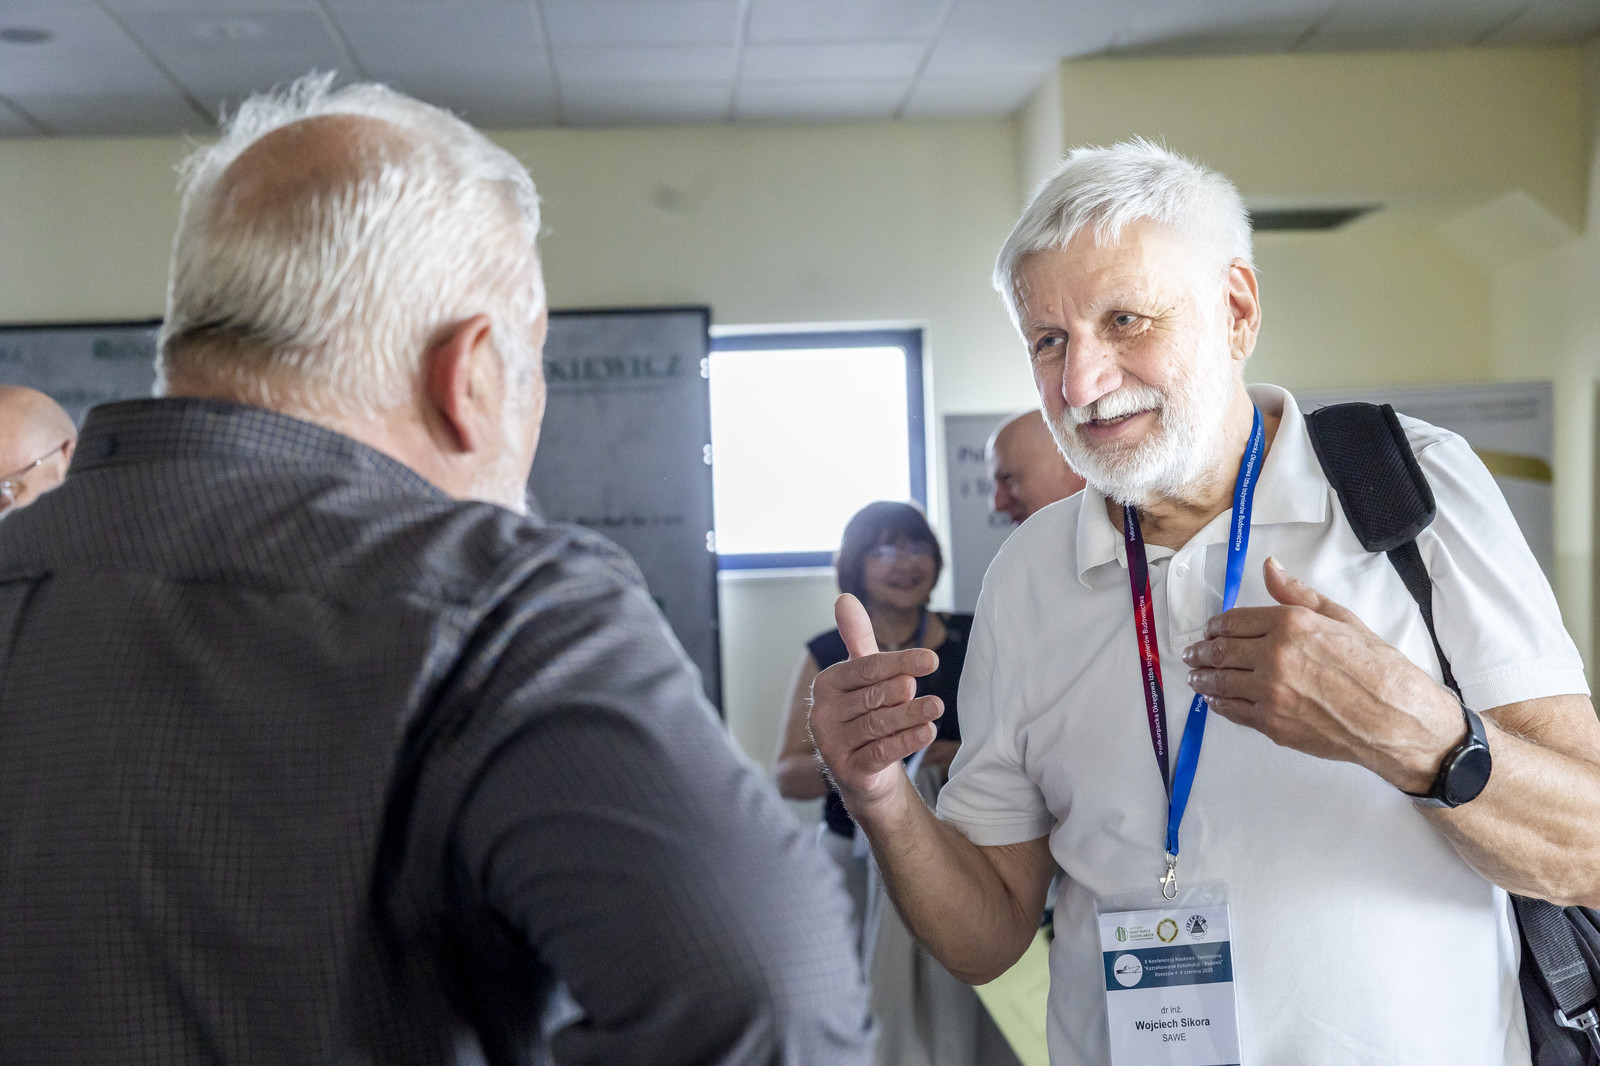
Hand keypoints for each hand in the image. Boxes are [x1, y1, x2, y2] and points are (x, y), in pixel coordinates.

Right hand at [809, 594, 942, 809]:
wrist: (865, 771)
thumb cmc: (867, 714)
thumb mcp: (865, 676)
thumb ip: (858, 638)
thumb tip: (844, 597)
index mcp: (826, 684)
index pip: (866, 668)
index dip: (900, 662)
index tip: (931, 660)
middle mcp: (822, 713)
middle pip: (872, 697)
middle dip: (902, 693)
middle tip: (927, 691)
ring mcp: (832, 744)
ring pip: (878, 724)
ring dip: (910, 715)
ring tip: (936, 708)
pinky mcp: (847, 770)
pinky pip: (880, 752)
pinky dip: (905, 741)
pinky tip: (927, 732)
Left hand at [1182, 557, 1463, 791]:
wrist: (1396, 718)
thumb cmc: (1377, 667)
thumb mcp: (1341, 618)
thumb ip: (1298, 595)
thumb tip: (1270, 567)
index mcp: (1290, 625)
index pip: (1235, 621)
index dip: (1216, 626)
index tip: (1209, 631)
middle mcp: (1274, 656)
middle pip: (1221, 651)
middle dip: (1202, 652)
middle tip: (1193, 654)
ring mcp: (1270, 692)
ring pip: (1221, 682)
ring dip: (1202, 678)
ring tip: (1195, 676)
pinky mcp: (1272, 724)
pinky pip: (1233, 710)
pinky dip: (1218, 702)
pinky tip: (1214, 698)